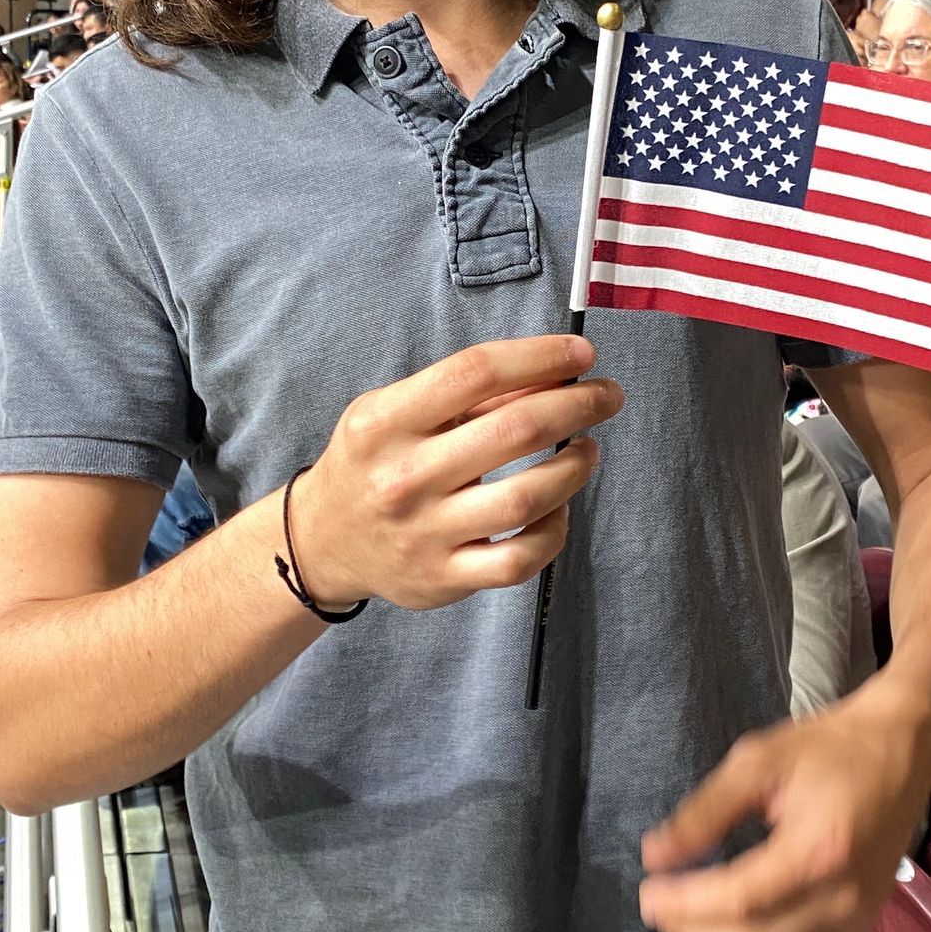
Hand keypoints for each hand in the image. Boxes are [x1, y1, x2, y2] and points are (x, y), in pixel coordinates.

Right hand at [285, 335, 623, 611]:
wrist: (323, 539)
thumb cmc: (374, 460)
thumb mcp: (394, 410)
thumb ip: (464, 393)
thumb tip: (551, 371)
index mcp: (384, 422)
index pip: (475, 372)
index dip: (539, 356)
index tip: (581, 352)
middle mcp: (403, 477)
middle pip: (515, 430)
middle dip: (578, 404)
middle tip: (607, 395)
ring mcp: (425, 533)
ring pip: (527, 497)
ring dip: (575, 467)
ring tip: (588, 448)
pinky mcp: (444, 578)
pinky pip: (519, 557)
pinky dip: (553, 530)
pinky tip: (560, 505)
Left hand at [639, 692, 930, 931]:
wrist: (899, 749)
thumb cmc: (827, 748)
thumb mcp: (757, 761)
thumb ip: (705, 812)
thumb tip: (655, 857)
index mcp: (819, 850)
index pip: (740, 899)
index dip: (686, 904)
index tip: (647, 892)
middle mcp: (844, 898)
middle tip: (658, 908)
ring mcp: (859, 918)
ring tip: (692, 918)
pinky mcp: (864, 926)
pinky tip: (742, 929)